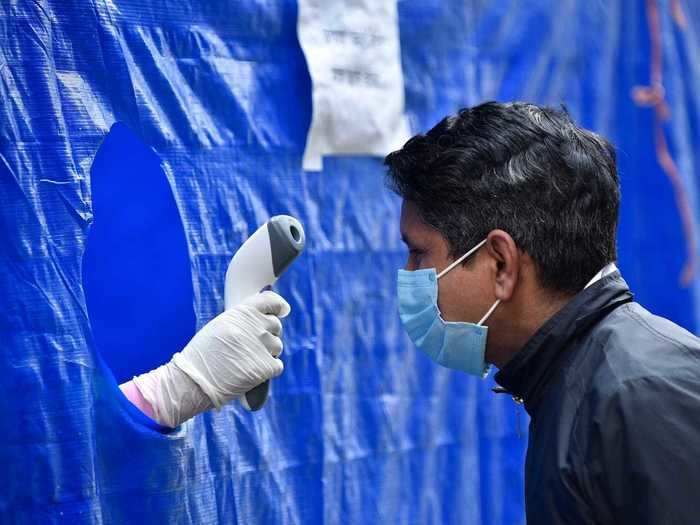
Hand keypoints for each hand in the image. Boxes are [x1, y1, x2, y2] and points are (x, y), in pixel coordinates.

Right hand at [172, 290, 290, 408]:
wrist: (193, 381)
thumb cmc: (203, 354)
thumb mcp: (220, 326)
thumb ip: (242, 320)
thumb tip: (265, 318)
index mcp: (242, 312)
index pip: (270, 301)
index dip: (278, 306)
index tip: (283, 311)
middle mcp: (254, 326)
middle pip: (275, 326)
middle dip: (268, 334)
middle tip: (251, 346)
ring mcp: (262, 346)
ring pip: (278, 346)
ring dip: (267, 353)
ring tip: (246, 361)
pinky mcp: (266, 367)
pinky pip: (277, 365)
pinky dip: (267, 370)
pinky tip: (251, 372)